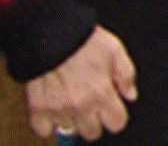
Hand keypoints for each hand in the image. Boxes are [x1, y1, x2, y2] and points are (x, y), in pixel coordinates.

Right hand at [25, 26, 135, 140]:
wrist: (50, 33)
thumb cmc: (82, 39)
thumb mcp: (115, 50)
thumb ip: (126, 75)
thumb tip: (130, 95)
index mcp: (102, 93)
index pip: (116, 124)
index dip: (116, 115)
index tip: (111, 108)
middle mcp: (81, 106)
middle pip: (92, 133)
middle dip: (94, 121)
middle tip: (90, 105)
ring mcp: (58, 109)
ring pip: (69, 130)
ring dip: (72, 119)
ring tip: (71, 101)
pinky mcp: (37, 108)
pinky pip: (43, 130)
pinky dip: (47, 123)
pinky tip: (53, 108)